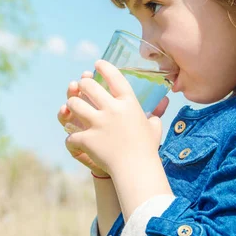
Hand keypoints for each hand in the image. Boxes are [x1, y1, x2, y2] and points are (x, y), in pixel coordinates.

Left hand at [64, 60, 169, 176]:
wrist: (137, 170)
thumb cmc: (147, 149)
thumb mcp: (154, 127)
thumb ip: (156, 113)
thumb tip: (164, 102)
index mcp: (128, 103)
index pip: (114, 77)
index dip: (104, 67)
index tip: (97, 64)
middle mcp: (112, 109)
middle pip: (89, 86)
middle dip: (82, 84)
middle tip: (81, 86)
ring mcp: (98, 123)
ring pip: (74, 104)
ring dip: (71, 105)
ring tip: (71, 107)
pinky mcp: (88, 138)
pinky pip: (71, 134)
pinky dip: (71, 138)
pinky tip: (74, 140)